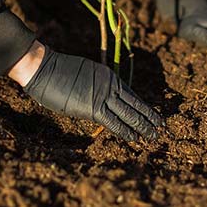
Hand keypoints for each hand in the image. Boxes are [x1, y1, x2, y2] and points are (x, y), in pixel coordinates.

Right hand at [19, 46, 162, 141]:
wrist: (44, 68)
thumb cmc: (58, 71)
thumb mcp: (84, 74)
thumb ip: (96, 86)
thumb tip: (101, 99)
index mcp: (108, 76)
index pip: (131, 94)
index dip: (143, 106)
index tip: (153, 114)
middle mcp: (110, 85)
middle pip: (134, 103)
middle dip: (149, 117)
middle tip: (162, 127)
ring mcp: (103, 96)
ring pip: (129, 113)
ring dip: (143, 126)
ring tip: (155, 135)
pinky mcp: (93, 108)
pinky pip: (114, 122)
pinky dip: (126, 131)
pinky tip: (136, 138)